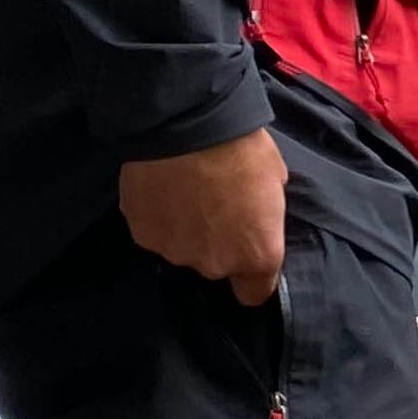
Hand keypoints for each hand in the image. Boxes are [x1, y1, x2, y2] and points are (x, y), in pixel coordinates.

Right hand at [118, 131, 286, 305]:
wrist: (187, 125)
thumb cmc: (242, 149)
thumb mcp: (275, 183)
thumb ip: (262, 216)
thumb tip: (252, 218)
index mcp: (257, 255)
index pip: (253, 293)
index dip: (251, 277)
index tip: (246, 254)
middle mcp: (215, 264)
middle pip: (216, 266)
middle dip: (217, 243)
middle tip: (213, 206)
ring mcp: (174, 252)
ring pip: (182, 249)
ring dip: (185, 230)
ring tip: (184, 193)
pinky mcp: (142, 234)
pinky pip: (154, 231)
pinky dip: (158, 216)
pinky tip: (161, 189)